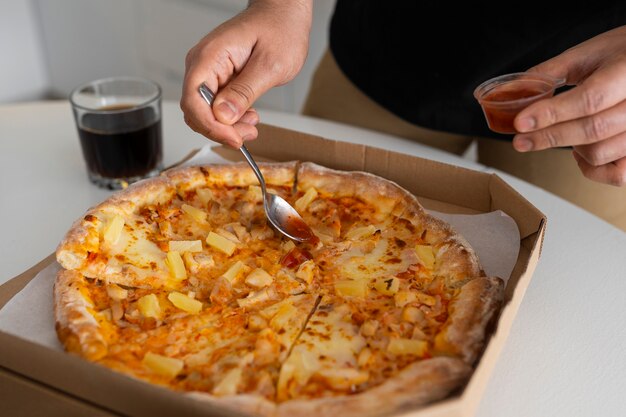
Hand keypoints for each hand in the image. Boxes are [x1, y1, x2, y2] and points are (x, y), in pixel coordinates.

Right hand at [180, 1, 311, 147]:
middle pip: (196, 111)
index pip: (193, 101)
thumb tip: (222, 116)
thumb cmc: (280, 29)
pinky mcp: (218, 79)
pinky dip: (231, 118)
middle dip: (220, 130)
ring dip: (227, 127)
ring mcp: (209, 72)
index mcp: (210, 57)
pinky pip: (216, 106)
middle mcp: (202, 64)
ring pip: (205, 113)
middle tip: (248, 134)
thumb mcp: (270, 65)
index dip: (211, 126)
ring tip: (252, 124)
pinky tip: (249, 116)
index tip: (234, 138)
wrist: (283, 14)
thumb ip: (244, 91)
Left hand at [512, 25, 625, 185]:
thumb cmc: (619, 55)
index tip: (520, 122)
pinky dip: (593, 169)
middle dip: (549, 137)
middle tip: (520, 140)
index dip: (552, 113)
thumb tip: (511, 90)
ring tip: (559, 134)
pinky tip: (580, 152)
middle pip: (593, 130)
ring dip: (571, 149)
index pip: (590, 99)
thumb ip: (550, 72)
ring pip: (601, 153)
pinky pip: (618, 174)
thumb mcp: (587, 54)